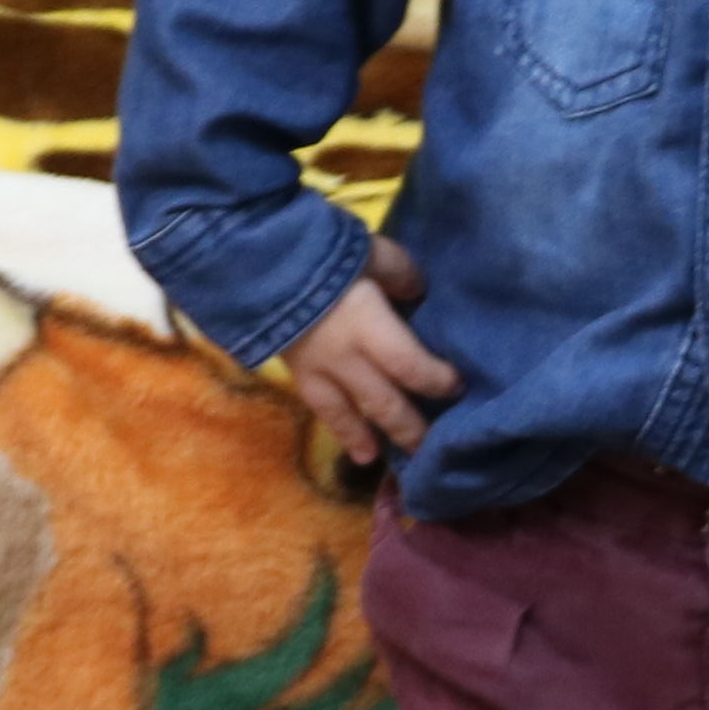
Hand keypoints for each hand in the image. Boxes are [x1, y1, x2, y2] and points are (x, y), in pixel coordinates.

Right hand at [280, 236, 460, 468]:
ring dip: (380, 437)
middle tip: (437, 445)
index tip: (457, 386)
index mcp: (368, 326)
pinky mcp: (297, 375)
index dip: (436, 380)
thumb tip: (417, 292)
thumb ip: (398, 273)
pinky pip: (323, 411)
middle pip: (386, 401)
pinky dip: (343, 433)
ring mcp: (320, 371)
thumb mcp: (369, 250)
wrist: (251, 265)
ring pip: (354, 415)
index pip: (410, 365)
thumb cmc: (316, 253)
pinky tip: (360, 452)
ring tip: (402, 459)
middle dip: (413, 425)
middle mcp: (347, 359)